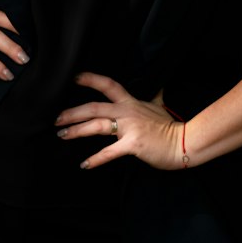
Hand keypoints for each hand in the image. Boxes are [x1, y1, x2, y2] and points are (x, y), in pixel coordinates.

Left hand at [55, 73, 184, 169]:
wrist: (184, 142)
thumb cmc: (170, 127)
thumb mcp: (160, 106)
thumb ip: (155, 96)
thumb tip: (159, 86)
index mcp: (131, 102)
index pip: (109, 85)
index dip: (91, 79)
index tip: (75, 77)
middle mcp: (127, 112)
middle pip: (94, 107)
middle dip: (72, 113)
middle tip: (56, 119)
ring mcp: (129, 127)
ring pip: (97, 125)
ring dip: (77, 131)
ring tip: (63, 135)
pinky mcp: (132, 144)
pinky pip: (109, 152)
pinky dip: (96, 159)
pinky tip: (84, 164)